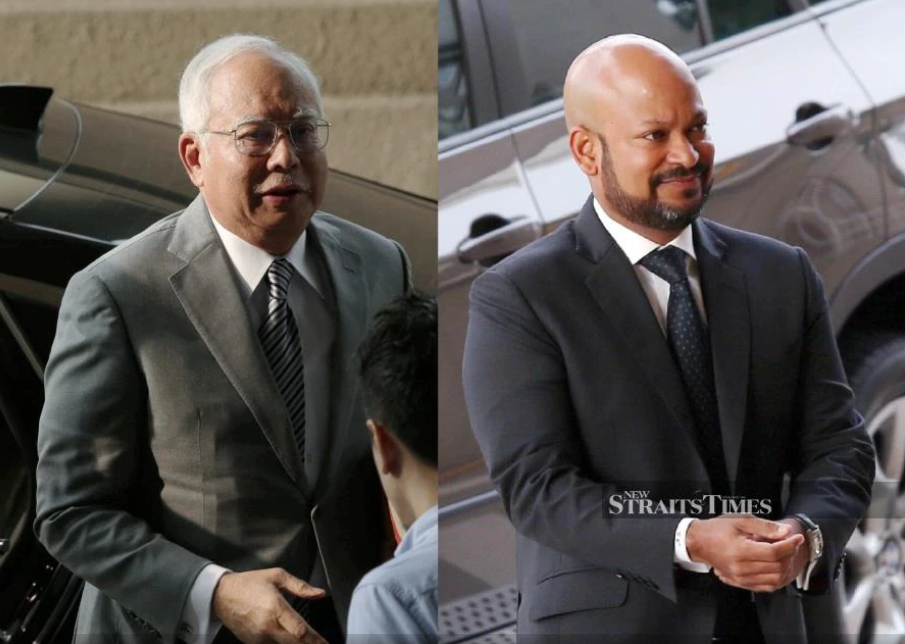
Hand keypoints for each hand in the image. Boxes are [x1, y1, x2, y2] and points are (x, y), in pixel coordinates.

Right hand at [212, 568, 326, 643]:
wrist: (222, 595)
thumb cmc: (250, 583)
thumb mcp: (277, 576)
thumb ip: (300, 587)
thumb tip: (319, 593)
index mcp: (276, 607)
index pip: (300, 630)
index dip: (315, 639)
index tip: (325, 642)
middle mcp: (268, 626)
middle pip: (294, 643)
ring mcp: (259, 637)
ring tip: (309, 643)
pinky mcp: (252, 642)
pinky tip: (291, 641)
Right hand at [686, 515, 804, 591]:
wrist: (698, 542)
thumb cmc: (717, 529)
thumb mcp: (740, 521)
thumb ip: (764, 526)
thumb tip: (786, 531)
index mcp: (741, 551)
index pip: (774, 552)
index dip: (789, 545)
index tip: (797, 537)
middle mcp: (741, 568)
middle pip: (776, 567)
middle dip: (788, 555)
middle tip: (789, 544)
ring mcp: (740, 578)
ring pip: (774, 579)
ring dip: (784, 567)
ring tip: (782, 554)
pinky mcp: (740, 582)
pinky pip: (765, 586)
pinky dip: (776, 578)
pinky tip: (775, 566)